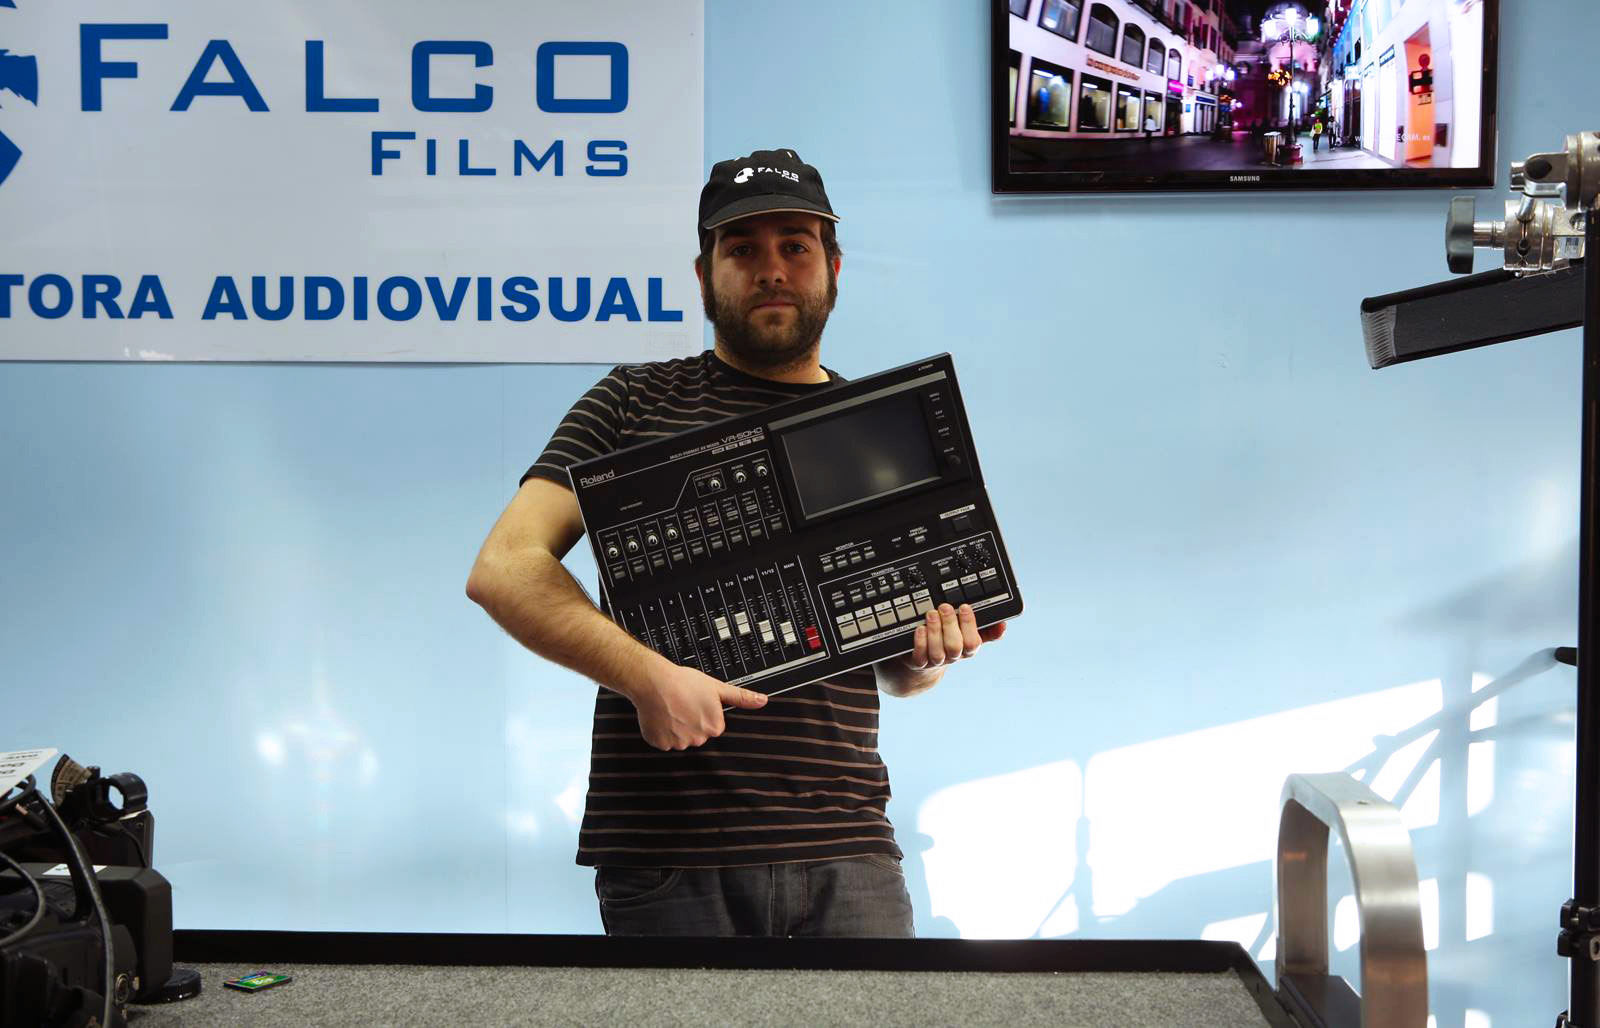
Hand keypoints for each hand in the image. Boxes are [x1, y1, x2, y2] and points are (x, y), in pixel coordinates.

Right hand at [629, 662, 767, 750]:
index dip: (703, 713)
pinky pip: (663, 740)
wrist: (654, 682)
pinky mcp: (660, 743)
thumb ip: (741, 697)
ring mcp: (678, 743)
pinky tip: (661, 716)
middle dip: (690, 722)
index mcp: (714, 728)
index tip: (696, 703)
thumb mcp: (717, 687)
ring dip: (675, 727)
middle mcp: (698, 739)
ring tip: (671, 708)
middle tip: (682, 704)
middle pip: (696, 734)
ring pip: (679, 738)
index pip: (712, 726)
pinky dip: (661, 731)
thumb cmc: (684, 683)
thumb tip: (762, 701)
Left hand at [900, 603, 1005, 670]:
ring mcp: (936, 661)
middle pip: (955, 646)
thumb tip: (1003, 624)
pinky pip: (920, 656)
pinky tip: (920, 628)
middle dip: (950, 624)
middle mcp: (952, 656)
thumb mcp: (969, 635)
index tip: (964, 607)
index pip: (973, 642)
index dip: (969, 625)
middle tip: (945, 607)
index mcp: (967, 649)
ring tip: (932, 614)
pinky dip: (920, 641)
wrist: (926, 664)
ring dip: (934, 631)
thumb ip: (986, 629)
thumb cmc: (950, 642)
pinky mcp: (919, 663)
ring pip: (937, 652)